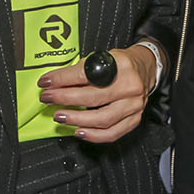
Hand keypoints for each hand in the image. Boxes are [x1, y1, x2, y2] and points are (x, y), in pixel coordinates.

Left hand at [35, 42, 158, 143]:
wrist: (146, 68)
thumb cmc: (121, 64)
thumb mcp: (102, 57)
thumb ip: (81, 70)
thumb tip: (56, 82)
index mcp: (120, 65)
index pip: (86, 74)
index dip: (62, 79)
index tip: (46, 82)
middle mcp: (130, 86)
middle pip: (93, 97)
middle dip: (65, 99)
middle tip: (48, 98)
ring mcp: (134, 105)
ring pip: (102, 119)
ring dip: (76, 119)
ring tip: (60, 116)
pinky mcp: (134, 119)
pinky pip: (113, 133)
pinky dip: (94, 135)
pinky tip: (79, 131)